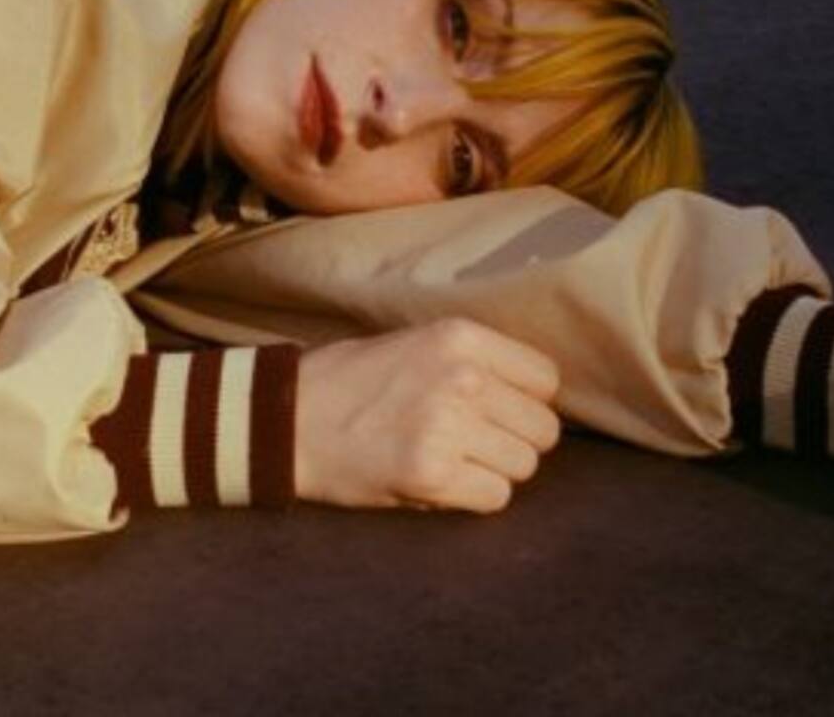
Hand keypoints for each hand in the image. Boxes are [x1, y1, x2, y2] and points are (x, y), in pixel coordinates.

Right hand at [295, 316, 560, 513]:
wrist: (288, 417)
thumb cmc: (351, 380)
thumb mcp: (416, 343)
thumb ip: (474, 361)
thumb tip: (532, 396)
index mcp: (459, 337)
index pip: (545, 378)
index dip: (525, 399)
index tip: (499, 408)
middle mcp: (462, 377)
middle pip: (542, 428)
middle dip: (514, 440)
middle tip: (474, 441)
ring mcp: (448, 426)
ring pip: (523, 466)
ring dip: (493, 470)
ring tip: (452, 459)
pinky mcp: (431, 474)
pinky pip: (495, 497)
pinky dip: (473, 497)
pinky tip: (439, 481)